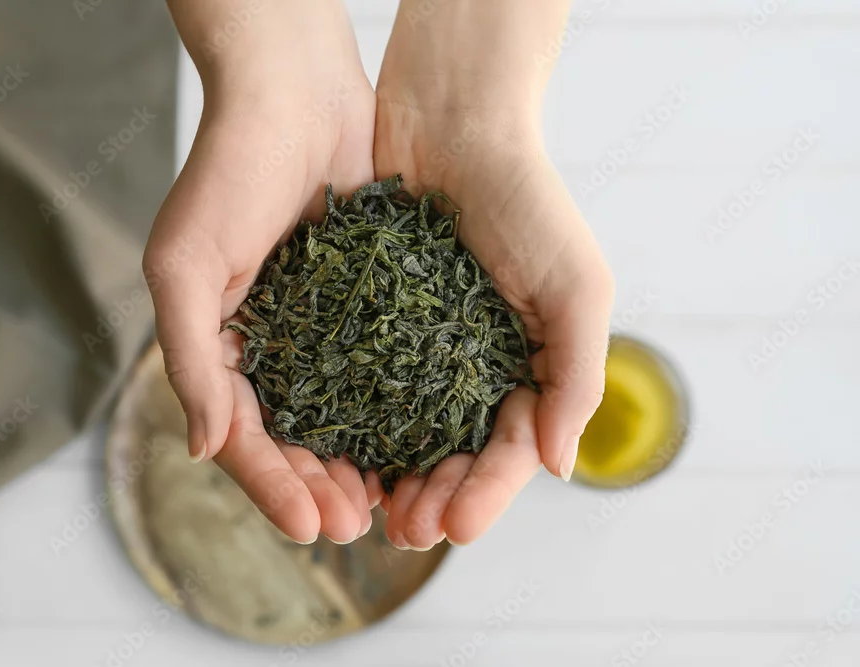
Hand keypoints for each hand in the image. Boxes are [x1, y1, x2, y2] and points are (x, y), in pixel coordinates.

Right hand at [144, 0, 380, 544]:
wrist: (293, 92)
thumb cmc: (226, 170)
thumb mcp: (185, 263)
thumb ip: (191, 358)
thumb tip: (201, 448)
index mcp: (219, 345)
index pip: (240, 434)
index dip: (270, 484)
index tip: (308, 524)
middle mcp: (270, 346)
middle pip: (292, 438)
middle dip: (318, 486)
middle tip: (355, 526)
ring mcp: (320, 329)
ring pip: (339, 416)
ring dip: (359, 464)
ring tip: (388, 504)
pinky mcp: (368, 304)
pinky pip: (380, 369)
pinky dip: (394, 411)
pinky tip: (420, 443)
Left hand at [373, 0, 614, 547]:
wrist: (453, 120)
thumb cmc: (527, 198)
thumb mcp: (575, 286)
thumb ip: (575, 375)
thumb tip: (559, 468)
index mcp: (529, 364)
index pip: (511, 448)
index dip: (486, 493)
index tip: (453, 527)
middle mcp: (472, 364)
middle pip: (454, 452)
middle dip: (433, 496)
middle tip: (403, 530)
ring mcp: (419, 345)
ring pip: (403, 430)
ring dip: (388, 474)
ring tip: (367, 508)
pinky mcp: (370, 319)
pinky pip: (357, 383)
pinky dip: (350, 421)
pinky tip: (332, 451)